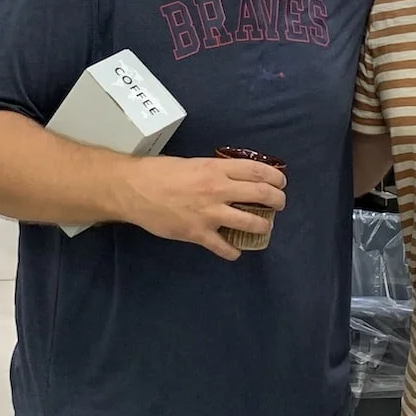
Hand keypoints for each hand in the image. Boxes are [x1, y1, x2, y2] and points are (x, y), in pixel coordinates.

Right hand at [119, 155, 284, 259]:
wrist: (134, 189)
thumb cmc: (160, 172)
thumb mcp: (193, 163)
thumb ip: (215, 171)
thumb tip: (233, 178)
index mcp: (217, 169)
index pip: (257, 171)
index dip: (275, 177)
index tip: (281, 182)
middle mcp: (218, 190)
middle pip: (261, 194)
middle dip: (277, 200)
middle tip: (279, 204)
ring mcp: (209, 213)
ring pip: (250, 222)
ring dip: (263, 226)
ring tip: (265, 226)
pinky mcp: (198, 233)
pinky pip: (223, 247)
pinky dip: (233, 251)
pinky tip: (235, 252)